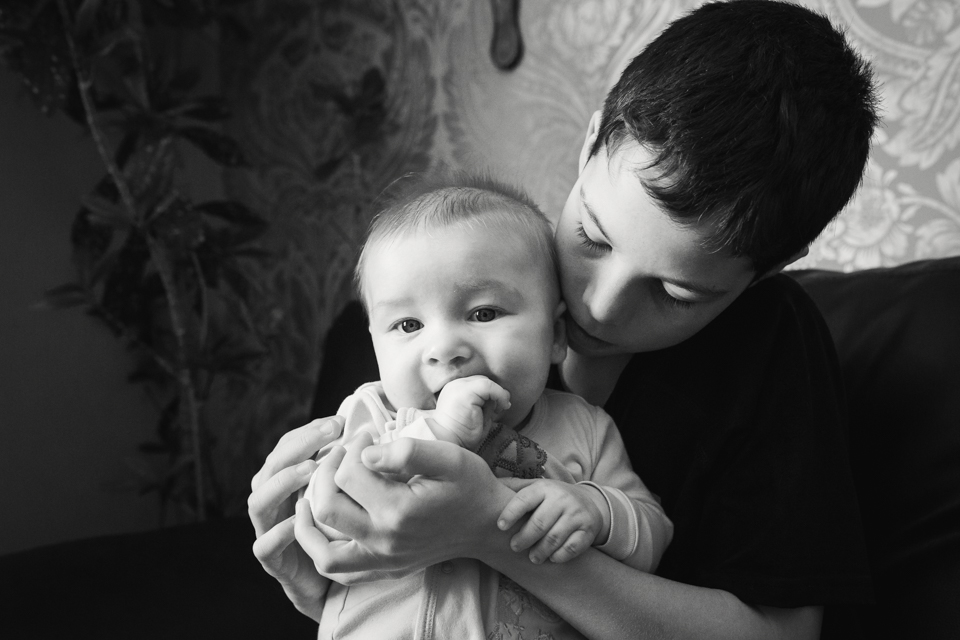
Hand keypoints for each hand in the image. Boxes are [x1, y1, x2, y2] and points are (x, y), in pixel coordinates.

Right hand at [248, 416, 343, 620]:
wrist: (333, 578)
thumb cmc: (342, 528)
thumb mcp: (346, 492)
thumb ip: (348, 466)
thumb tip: (369, 434)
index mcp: (287, 480)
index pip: (288, 446)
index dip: (309, 432)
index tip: (337, 423)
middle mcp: (273, 501)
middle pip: (271, 466)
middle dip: (298, 447)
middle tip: (327, 435)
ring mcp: (267, 530)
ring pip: (260, 501)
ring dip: (283, 482)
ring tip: (310, 469)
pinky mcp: (272, 560)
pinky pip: (266, 545)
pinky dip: (280, 532)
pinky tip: (302, 519)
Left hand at [304, 432, 514, 574]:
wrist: (487, 524)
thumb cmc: (470, 484)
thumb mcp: (449, 457)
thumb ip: (407, 451)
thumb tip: (365, 453)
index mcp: (399, 511)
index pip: (349, 474)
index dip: (352, 447)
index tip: (366, 436)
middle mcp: (385, 541)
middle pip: (327, 508)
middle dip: (325, 473)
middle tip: (341, 455)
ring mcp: (383, 560)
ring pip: (323, 549)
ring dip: (310, 519)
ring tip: (313, 491)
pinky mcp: (383, 569)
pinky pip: (337, 570)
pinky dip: (320, 549)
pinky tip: (321, 524)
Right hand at [429, 375, 510, 447]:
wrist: (446, 443)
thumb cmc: (462, 434)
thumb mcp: (478, 415)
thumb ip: (487, 403)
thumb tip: (504, 395)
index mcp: (456, 391)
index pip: (478, 384)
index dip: (491, 394)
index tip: (496, 409)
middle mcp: (455, 385)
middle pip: (482, 380)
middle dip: (494, 394)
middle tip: (498, 410)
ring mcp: (458, 386)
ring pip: (485, 381)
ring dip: (496, 395)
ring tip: (497, 411)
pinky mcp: (465, 391)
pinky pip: (488, 386)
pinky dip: (499, 395)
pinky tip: (499, 409)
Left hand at [496, 478, 608, 564]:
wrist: (590, 503)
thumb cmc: (552, 498)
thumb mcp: (536, 488)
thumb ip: (513, 488)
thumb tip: (482, 485)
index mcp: (544, 488)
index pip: (524, 499)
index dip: (510, 513)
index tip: (500, 526)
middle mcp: (562, 499)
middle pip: (539, 523)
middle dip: (524, 538)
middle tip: (514, 547)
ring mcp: (577, 514)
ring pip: (555, 537)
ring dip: (540, 551)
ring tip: (532, 558)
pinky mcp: (587, 530)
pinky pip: (572, 547)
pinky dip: (559, 556)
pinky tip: (551, 558)